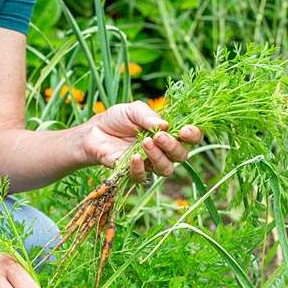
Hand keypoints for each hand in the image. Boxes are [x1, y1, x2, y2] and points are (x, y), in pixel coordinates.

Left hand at [80, 102, 202, 181]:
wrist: (94, 132)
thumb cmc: (117, 119)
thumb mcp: (133, 110)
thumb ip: (148, 116)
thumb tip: (165, 125)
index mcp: (169, 133)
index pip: (191, 138)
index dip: (193, 136)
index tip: (185, 130)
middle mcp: (163, 150)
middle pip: (181, 156)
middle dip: (173, 146)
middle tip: (158, 136)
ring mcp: (150, 164)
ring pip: (166, 169)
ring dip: (159, 157)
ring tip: (145, 143)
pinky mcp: (134, 173)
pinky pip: (144, 177)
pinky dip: (141, 168)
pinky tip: (134, 156)